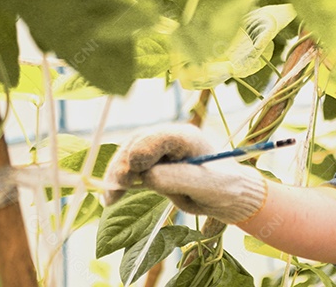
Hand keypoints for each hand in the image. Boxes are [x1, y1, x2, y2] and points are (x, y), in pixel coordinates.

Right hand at [103, 124, 267, 224]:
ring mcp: (157, 152)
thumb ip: (178, 178)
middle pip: (138, 144)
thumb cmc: (222, 186)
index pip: (161, 136)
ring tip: (111, 198)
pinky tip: (111, 199)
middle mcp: (169, 140)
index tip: (135, 166)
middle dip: (124, 163)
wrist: (224, 196)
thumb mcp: (205, 184)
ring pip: (127, 156)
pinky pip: (128, 169)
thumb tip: (146, 176)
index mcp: (187, 138)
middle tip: (118, 185)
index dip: (146, 148)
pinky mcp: (150, 166)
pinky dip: (118, 182)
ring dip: (117, 174)